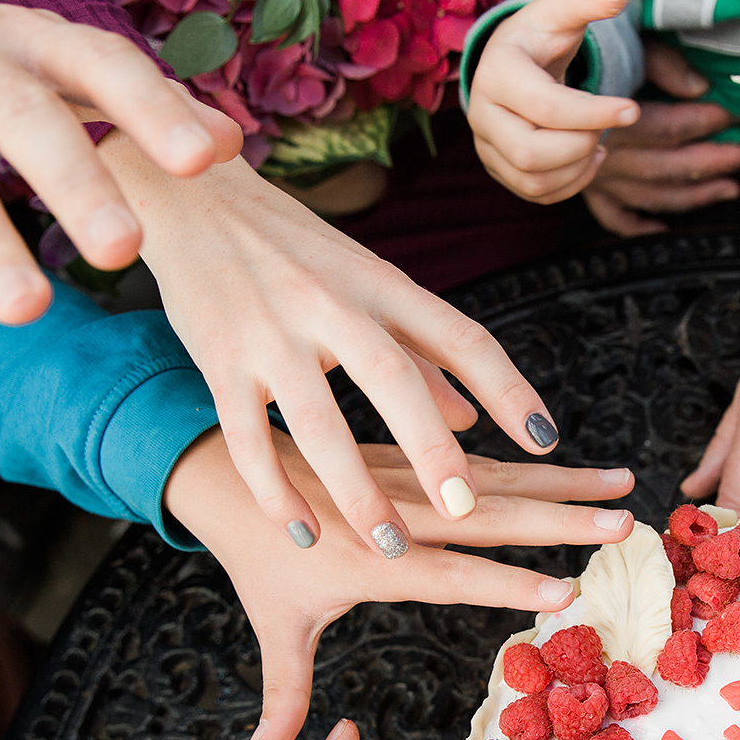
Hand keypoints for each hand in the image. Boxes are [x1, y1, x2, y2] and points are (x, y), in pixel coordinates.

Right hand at [0, 0, 240, 351]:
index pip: (102, 65)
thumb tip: (232, 143)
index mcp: (31, 42)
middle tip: (125, 247)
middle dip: (77, 183)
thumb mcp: (40, 55)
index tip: (207, 157)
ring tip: (27, 311)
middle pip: (27, 121)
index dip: (155, 108)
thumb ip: (134, 100)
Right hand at [103, 137, 571, 554]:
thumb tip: (474, 419)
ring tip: (392, 543)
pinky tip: (306, 533)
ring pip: (320, 422)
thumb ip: (423, 352)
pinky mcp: (218, 360)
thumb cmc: (298, 252)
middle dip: (432, 448)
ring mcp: (271, 334)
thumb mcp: (369, 286)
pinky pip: (248, 438)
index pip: (461, 335)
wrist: (191, 197)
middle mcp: (331, 304)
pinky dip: (277, 490)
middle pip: (393, 378)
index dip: (508, 388)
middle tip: (467, 511)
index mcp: (383, 283)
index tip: (547, 442)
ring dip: (357, 489)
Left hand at [164, 428, 634, 739]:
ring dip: (567, 483)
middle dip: (562, 519)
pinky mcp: (418, 454)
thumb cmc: (259, 555)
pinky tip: (583, 471)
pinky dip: (538, 464)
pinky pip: (486, 459)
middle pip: (491, 516)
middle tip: (622, 523)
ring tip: (626, 487)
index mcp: (370, 560)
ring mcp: (414, 478)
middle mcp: (400, 514)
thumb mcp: (274, 625)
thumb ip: (282, 694)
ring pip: (500, 478)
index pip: (448, 575)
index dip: (505, 584)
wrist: (227, 465)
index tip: (563, 589)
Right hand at [469, 0, 641, 202]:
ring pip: (533, 180)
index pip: (546, 107)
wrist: (513, 61)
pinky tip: (587, 157)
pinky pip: (536, 193)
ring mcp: (486, 145)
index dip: (594, 113)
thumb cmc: (541, 34)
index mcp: (496, 71)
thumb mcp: (561, 10)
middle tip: (607, 126)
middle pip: (530, 153)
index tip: (633, 109)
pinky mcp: (499, 168)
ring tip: (600, 142)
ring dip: (578, 167)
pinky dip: (570, 183)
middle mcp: (481, 112)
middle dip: (580, 145)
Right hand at [582, 42, 739, 235]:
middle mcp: (605, 152)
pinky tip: (665, 227)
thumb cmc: (571, 52)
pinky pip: (615, 217)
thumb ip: (661, 63)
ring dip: (696, 195)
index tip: (739, 113)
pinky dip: (640, 225)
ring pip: (653, 195)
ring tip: (731, 187)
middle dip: (715, 161)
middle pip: (669, 165)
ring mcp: (596, 177)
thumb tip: (700, 86)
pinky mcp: (587, 190)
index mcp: (611, 116)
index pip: (671, 126)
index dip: (709, 121)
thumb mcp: (619, 43)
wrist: (512, 76)